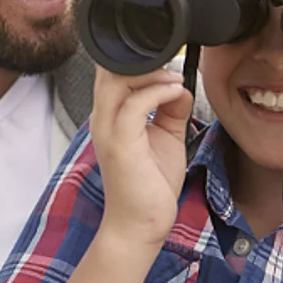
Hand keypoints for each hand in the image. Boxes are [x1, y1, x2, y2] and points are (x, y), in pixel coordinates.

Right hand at [90, 65, 192, 243]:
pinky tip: (176, 92)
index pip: (111, 72)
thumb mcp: (166, 136)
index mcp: (110, 115)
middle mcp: (102, 119)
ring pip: (117, 81)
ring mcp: (108, 130)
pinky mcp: (120, 143)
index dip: (137, 59)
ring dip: (152, 73)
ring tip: (175, 79)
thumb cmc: (149, 185)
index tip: (169, 61)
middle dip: (143, 60)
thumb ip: (171, 109)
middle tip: (172, 64)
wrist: (142, 223)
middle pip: (109, 69)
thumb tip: (179, 86)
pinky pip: (134, 104)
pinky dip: (157, 92)